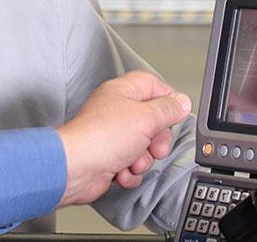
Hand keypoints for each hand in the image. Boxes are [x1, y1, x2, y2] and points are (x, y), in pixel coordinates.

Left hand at [55, 71, 191, 206]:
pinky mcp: (108, 158)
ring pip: (143, 147)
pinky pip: (131, 165)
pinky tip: (121, 171)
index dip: (168, 99)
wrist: (75, 169)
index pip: (153, 86)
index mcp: (123, 92)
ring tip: (132, 161)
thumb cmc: (100, 138)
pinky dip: (130, 172)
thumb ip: (168, 109)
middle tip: (156, 147)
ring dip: (143, 159)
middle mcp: (116, 111)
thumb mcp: (146, 118)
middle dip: (157, 139)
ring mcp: (111, 136)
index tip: (175, 114)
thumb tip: (182, 102)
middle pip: (152, 121)